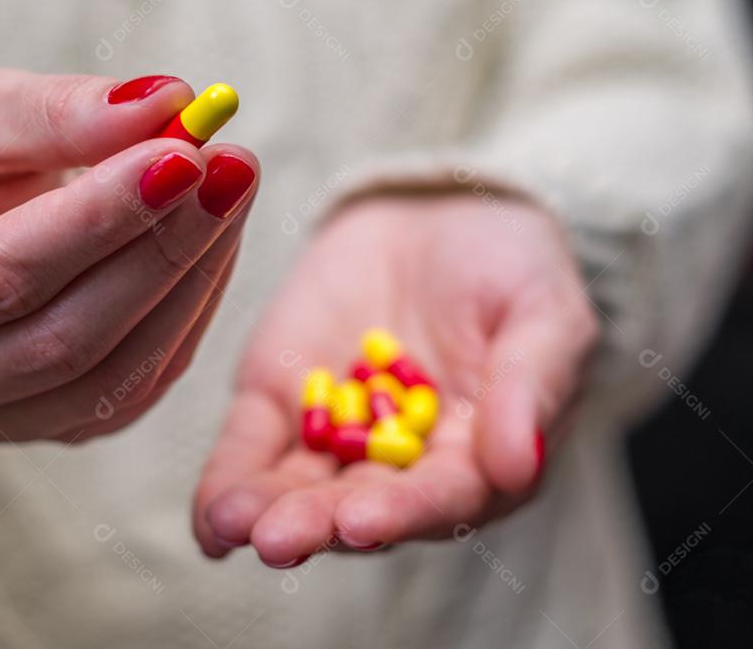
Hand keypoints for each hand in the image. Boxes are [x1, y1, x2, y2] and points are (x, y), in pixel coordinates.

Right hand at [0, 71, 258, 441]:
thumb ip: (64, 111)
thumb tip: (168, 104)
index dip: (100, 220)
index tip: (183, 156)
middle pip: (63, 338)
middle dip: (162, 248)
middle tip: (231, 167)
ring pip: (113, 376)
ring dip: (191, 281)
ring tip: (234, 193)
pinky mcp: (51, 427)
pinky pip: (138, 387)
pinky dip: (189, 314)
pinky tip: (215, 245)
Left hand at [193, 194, 597, 565]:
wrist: (439, 214)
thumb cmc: (511, 267)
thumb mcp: (543, 312)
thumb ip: (530, 386)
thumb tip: (519, 466)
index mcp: (473, 457)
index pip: (439, 497)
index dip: (401, 511)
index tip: (361, 520)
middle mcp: (398, 463)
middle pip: (356, 503)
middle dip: (316, 523)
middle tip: (277, 538)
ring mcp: (333, 433)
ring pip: (296, 485)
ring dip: (263, 510)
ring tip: (232, 524)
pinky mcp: (278, 399)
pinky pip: (250, 445)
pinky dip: (227, 478)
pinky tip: (209, 519)